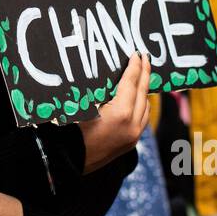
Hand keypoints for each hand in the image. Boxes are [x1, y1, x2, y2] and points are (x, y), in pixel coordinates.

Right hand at [79, 53, 151, 173]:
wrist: (70, 161)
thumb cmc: (71, 130)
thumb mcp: (84, 105)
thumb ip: (102, 91)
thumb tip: (111, 76)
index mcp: (120, 113)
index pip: (131, 83)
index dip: (134, 66)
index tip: (137, 53)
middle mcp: (132, 124)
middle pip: (143, 93)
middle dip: (144, 73)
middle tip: (145, 57)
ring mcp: (134, 135)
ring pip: (146, 107)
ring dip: (144, 89)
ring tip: (142, 75)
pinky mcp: (131, 142)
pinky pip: (142, 118)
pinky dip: (142, 104)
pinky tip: (137, 98)